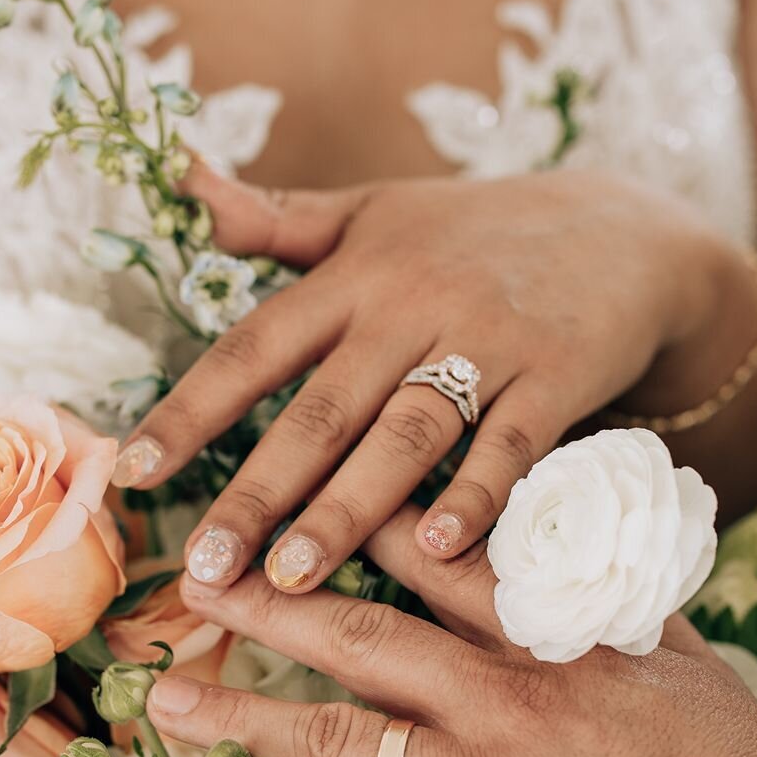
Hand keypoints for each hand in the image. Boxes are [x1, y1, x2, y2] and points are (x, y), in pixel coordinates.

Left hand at [116, 163, 756, 591]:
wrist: (625, 231)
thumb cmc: (474, 233)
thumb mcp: (372, 210)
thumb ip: (278, 218)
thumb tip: (182, 179)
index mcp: (353, 274)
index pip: (255, 347)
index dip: (189, 409)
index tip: (131, 471)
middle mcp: (409, 305)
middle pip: (320, 409)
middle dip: (256, 490)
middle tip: (205, 565)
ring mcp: (487, 341)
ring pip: (404, 434)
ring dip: (347, 509)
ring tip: (293, 577)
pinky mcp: (556, 376)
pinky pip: (510, 444)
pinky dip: (476, 496)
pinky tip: (436, 551)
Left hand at [146, 513, 756, 756]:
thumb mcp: (686, 668)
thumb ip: (614, 605)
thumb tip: (574, 547)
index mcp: (557, 642)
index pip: (438, 557)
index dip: (354, 523)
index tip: (293, 503)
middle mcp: (505, 702)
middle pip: (358, 636)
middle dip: (265, 603)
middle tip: (195, 582)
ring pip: (333, 739)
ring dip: (238, 719)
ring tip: (168, 703)